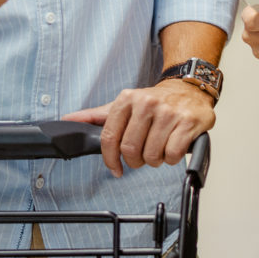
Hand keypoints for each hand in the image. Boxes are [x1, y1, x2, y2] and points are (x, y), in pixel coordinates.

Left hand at [63, 81, 214, 176]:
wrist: (189, 89)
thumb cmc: (155, 102)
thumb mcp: (125, 104)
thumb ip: (96, 116)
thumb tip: (68, 120)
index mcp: (127, 99)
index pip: (109, 138)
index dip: (110, 159)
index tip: (115, 168)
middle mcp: (147, 103)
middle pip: (130, 150)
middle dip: (135, 160)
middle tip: (142, 155)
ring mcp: (168, 113)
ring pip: (152, 155)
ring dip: (155, 160)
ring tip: (159, 148)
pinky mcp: (187, 123)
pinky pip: (173, 155)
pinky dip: (172, 158)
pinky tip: (173, 146)